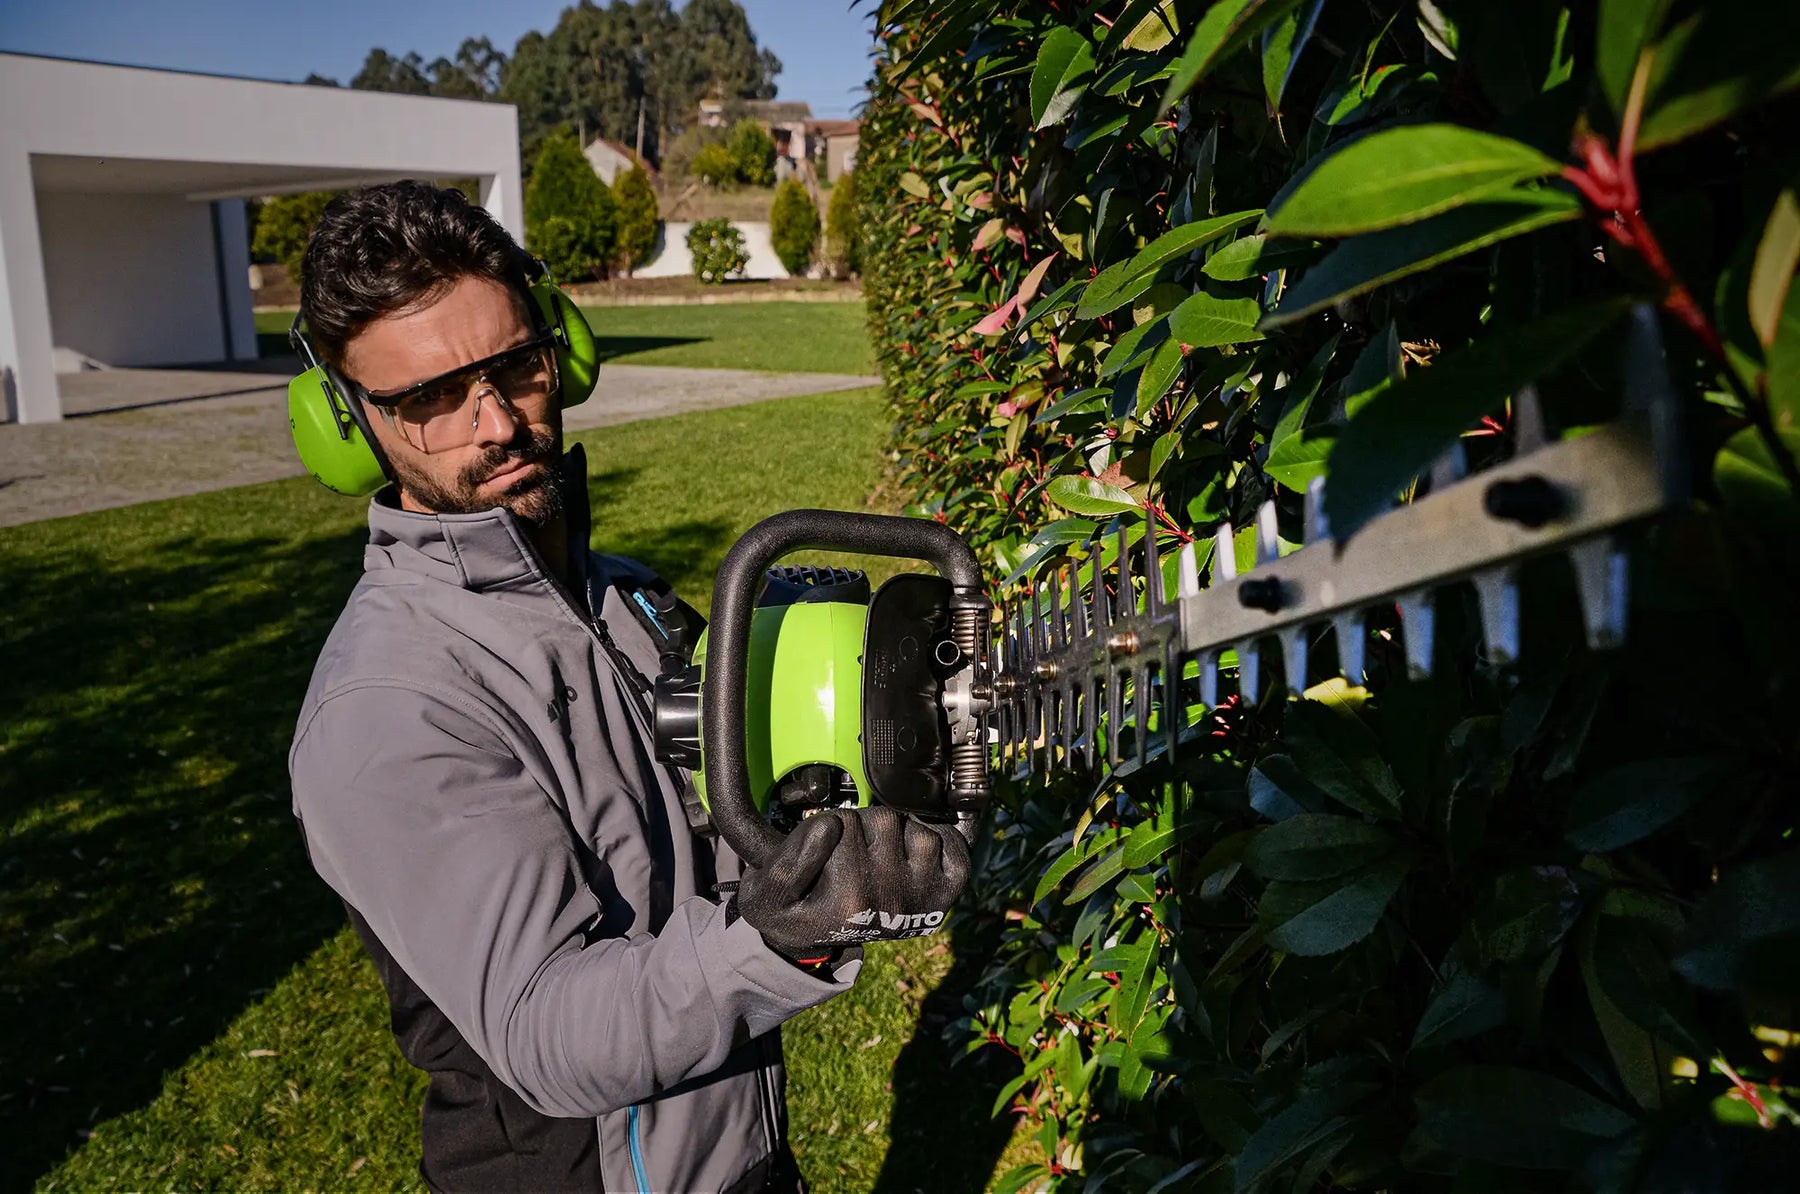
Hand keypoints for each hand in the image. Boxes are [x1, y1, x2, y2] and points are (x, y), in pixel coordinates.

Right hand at [733, 805, 970, 961]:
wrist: (817, 938)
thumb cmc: (793, 910)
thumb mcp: (767, 896)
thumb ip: (788, 864)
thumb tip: (830, 826)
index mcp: (849, 899)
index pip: (844, 822)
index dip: (829, 823)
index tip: (821, 844)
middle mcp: (891, 901)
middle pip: (884, 820)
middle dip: (864, 825)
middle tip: (850, 849)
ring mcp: (921, 900)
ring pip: (917, 830)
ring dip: (899, 833)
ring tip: (878, 852)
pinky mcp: (941, 899)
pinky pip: (952, 848)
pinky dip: (939, 841)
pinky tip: (912, 852)